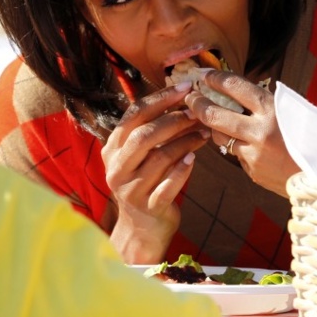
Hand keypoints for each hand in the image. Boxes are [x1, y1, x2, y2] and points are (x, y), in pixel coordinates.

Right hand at [103, 80, 208, 264]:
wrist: (141, 227)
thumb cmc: (146, 181)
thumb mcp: (139, 155)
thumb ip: (152, 130)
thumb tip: (184, 97)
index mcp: (112, 148)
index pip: (134, 115)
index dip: (160, 99)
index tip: (185, 88)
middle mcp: (116, 168)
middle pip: (145, 135)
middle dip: (174, 120)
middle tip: (197, 113)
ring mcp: (131, 189)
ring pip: (159, 158)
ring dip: (185, 142)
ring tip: (204, 134)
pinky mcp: (148, 207)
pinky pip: (169, 185)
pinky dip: (183, 170)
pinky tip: (194, 159)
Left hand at [184, 70, 299, 196]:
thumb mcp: (298, 112)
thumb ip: (270, 103)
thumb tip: (242, 91)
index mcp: (274, 110)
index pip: (236, 88)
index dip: (216, 79)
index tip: (203, 74)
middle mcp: (260, 131)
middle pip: (215, 114)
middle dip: (198, 103)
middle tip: (190, 97)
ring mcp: (254, 153)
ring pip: (219, 136)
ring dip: (215, 127)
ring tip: (213, 119)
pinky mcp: (252, 171)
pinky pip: (236, 154)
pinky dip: (238, 147)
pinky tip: (249, 146)